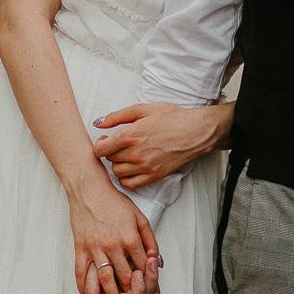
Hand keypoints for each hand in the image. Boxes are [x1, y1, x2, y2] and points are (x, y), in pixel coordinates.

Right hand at [68, 172, 160, 293]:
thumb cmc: (115, 202)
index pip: (142, 268)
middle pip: (125, 278)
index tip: (150, 291)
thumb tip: (158, 261)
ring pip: (105, 280)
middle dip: (133, 293)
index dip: (148, 282)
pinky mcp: (80, 248)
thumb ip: (151, 240)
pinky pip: (81, 272)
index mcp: (130, 238)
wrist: (89, 189)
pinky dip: (85, 288)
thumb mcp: (140, 217)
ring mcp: (95, 248)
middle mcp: (113, 245)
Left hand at [92, 100, 232, 189]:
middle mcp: (136, 153)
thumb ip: (117, 116)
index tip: (106, 140)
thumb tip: (98, 123)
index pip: (100, 150)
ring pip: (117, 173)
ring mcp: (145, 167)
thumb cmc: (171, 118)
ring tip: (127, 155)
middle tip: (119, 145)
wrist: (195, 132)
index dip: (100, 145)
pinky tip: (132, 168)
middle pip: (109, 160)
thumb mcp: (143, 109)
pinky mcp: (154, 176)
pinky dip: (127, 178)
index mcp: (130, 135)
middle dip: (111, 152)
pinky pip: (130, 184)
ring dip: (118, 165)